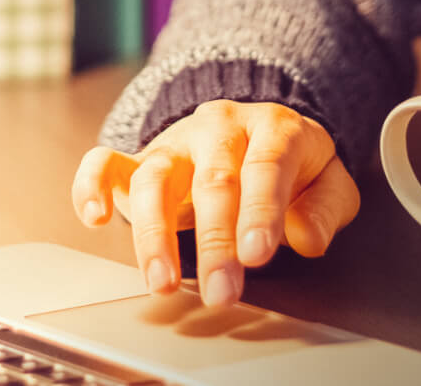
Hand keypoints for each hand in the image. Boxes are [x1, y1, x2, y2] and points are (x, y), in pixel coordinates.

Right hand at [70, 100, 360, 308]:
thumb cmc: (294, 166)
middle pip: (213, 180)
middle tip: (222, 291)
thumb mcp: (329, 182)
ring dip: (156, 234)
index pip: (266, 166)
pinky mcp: (141, 157)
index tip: (256, 255)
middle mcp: (219, 128)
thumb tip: (305, 238)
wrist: (255, 129)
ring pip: (155, 178)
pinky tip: (95, 217)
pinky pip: (105, 162)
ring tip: (162, 281)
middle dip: (215, 241)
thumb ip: (325, 209)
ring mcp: (176, 141)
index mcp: (273, 128)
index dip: (261, 211)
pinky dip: (91, 186)